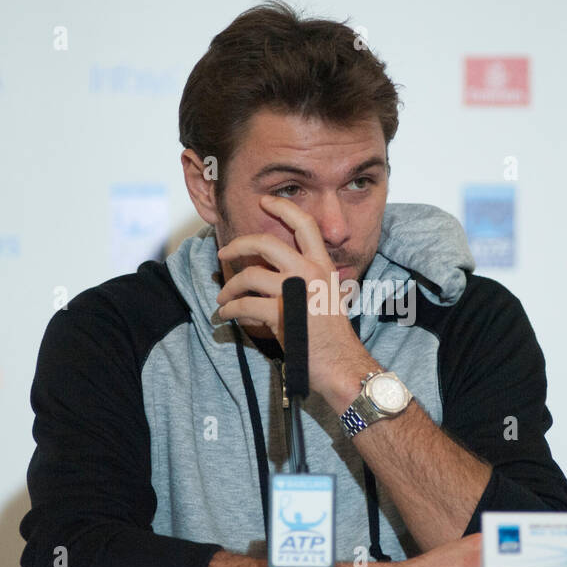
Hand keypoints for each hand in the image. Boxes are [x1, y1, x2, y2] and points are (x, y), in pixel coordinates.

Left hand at [215, 195, 379, 411]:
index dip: (282, 207)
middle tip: (224, 253)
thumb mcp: (328, 296)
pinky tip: (226, 315)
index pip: (304, 224)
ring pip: (249, 276)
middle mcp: (310, 273)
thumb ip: (308, 280)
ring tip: (223, 297)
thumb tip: (276, 274)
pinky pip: (244, 306)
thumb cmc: (334, 336)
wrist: (343, 365)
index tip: (264, 202)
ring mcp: (295, 293)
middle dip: (238, 245)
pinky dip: (230, 310)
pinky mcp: (282, 316)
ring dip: (229, 287)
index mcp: (323, 266)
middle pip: (265, 243)